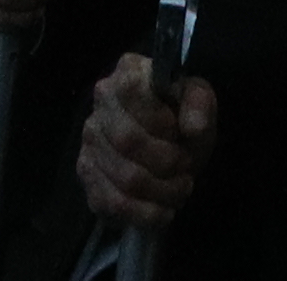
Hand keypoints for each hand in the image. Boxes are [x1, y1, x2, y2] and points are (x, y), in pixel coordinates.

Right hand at [77, 56, 215, 227]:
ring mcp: (89, 140)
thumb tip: (192, 128)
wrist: (168, 144)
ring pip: (123, 178)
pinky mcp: (87, 174)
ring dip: (161, 191)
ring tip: (180, 189)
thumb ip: (199, 105)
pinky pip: (111, 203)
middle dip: (167, 162)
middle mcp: (100, 103)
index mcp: (128, 72)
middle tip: (186, 168)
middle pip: (127, 140)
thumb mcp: (199, 101)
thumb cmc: (181, 116)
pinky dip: (144, 214)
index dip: (160, 120)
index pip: (131, 92)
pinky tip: (162, 211)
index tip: (180, 133)